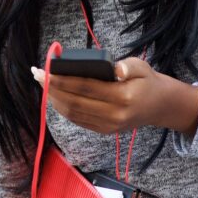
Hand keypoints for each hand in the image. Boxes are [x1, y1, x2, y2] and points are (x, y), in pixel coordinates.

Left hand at [31, 58, 197, 136]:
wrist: (160, 106)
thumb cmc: (147, 82)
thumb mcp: (142, 67)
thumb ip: (128, 66)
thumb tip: (114, 68)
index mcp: (124, 97)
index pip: (86, 87)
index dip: (64, 80)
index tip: (47, 70)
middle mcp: (115, 115)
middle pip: (75, 102)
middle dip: (52, 88)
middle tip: (37, 74)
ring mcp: (108, 126)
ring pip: (73, 113)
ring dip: (54, 99)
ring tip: (42, 83)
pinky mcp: (104, 131)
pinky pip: (78, 120)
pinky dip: (63, 108)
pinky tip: (54, 96)